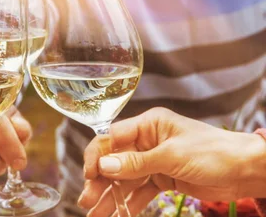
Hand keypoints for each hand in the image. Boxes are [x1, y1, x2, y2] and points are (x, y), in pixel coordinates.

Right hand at [78, 107, 265, 216]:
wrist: (246, 171)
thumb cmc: (214, 153)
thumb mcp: (172, 156)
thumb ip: (137, 163)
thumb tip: (104, 166)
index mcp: (148, 125)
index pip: (112, 137)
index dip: (97, 156)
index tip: (88, 175)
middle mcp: (147, 141)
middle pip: (114, 161)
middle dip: (100, 182)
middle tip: (87, 202)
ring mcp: (153, 161)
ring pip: (124, 180)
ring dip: (110, 197)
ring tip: (95, 215)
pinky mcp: (161, 179)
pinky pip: (138, 192)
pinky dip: (128, 204)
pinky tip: (116, 215)